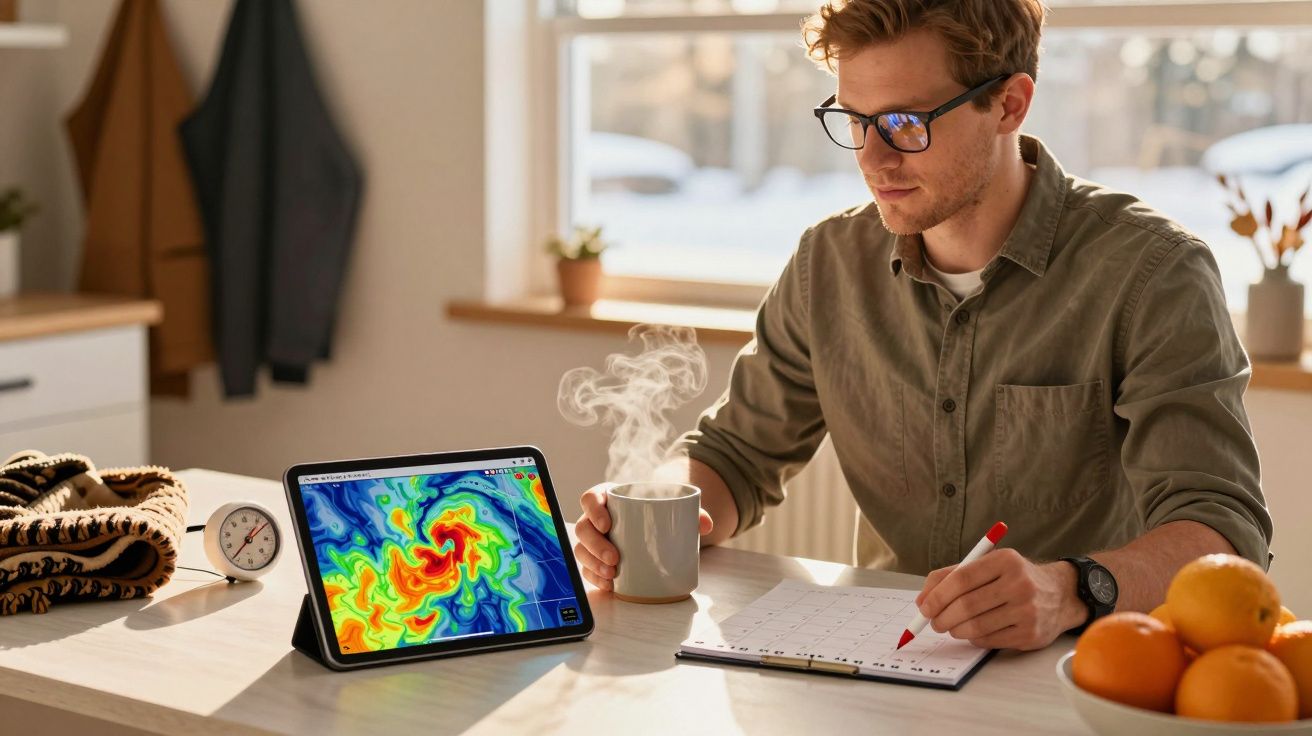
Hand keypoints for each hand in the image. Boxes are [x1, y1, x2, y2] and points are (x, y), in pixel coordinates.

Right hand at [572, 482, 713, 591]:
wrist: (660, 524)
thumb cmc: (661, 511)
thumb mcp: (675, 507)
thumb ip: (692, 512)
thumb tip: (707, 525)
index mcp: (609, 498)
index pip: (590, 498)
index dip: (593, 510)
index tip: (607, 523)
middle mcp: (597, 518)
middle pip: (583, 528)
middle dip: (595, 545)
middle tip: (614, 558)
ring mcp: (595, 540)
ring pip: (582, 550)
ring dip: (592, 564)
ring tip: (611, 575)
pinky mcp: (597, 558)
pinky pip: (587, 568)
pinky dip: (595, 577)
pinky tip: (607, 585)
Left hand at [913, 549, 1084, 650]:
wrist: (1060, 595)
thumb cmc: (1013, 578)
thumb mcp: (988, 565)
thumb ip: (952, 576)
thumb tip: (922, 601)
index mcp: (1005, 561)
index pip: (961, 579)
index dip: (937, 596)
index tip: (924, 608)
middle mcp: (1019, 584)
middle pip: (967, 605)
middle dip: (942, 617)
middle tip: (933, 622)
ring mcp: (1027, 611)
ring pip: (976, 626)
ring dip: (955, 630)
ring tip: (950, 627)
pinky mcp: (1031, 634)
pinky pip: (989, 640)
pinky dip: (973, 638)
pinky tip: (973, 631)